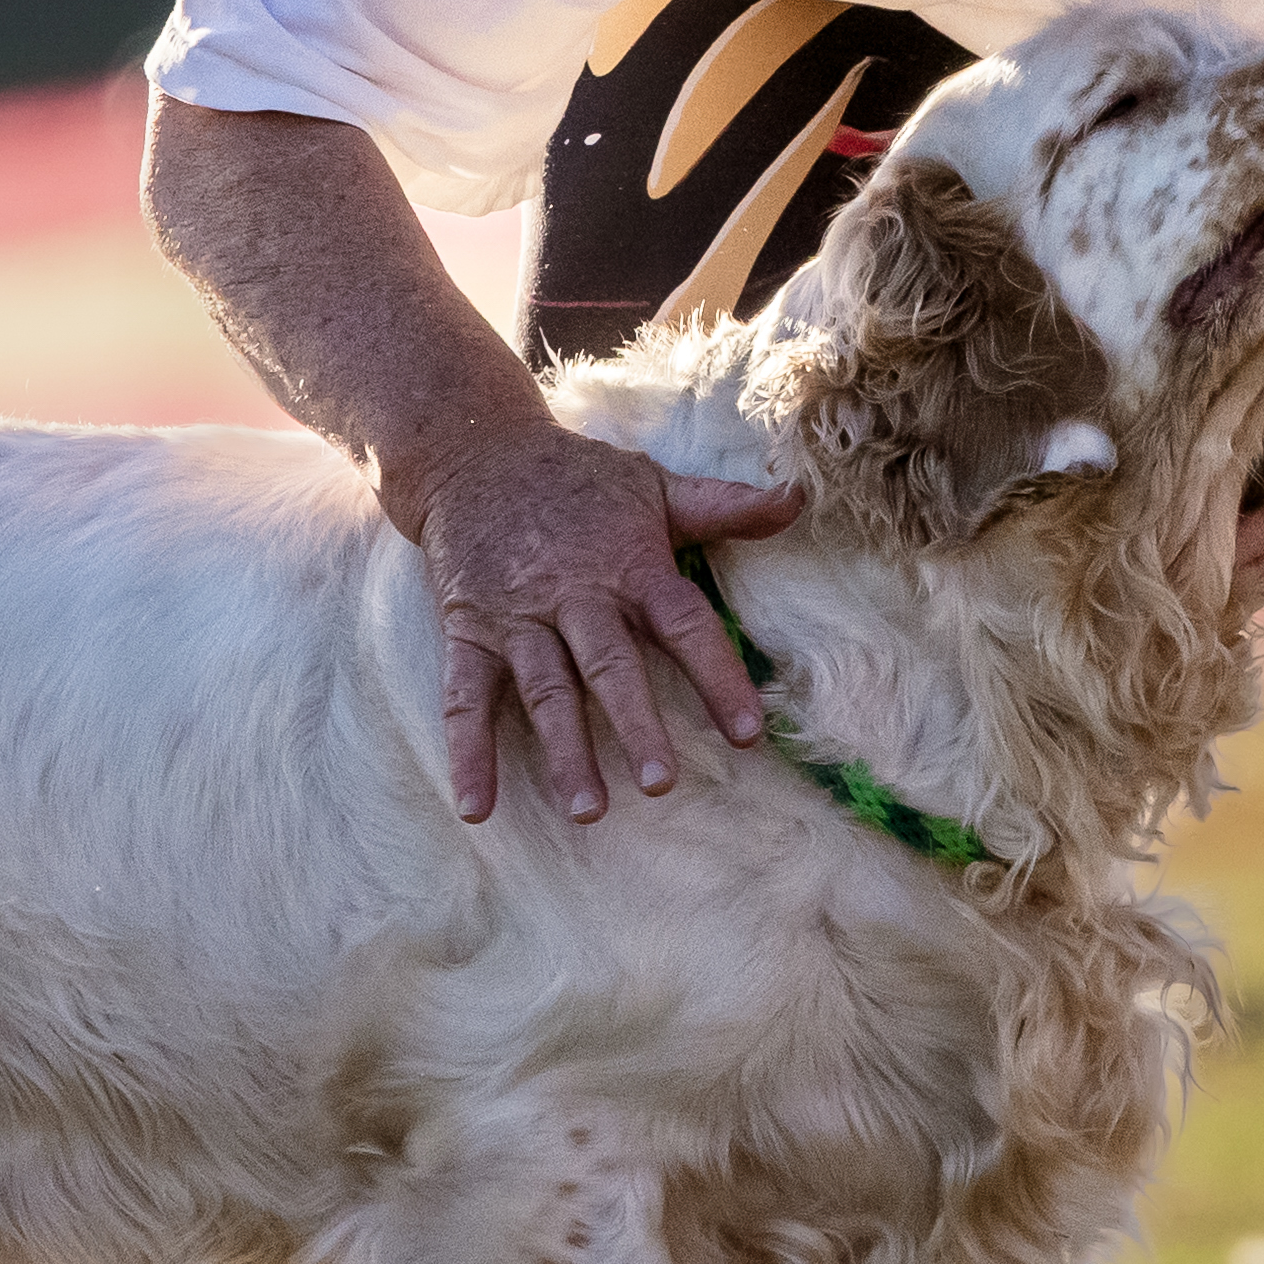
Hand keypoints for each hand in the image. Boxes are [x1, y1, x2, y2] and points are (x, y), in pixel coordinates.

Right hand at [401, 414, 805, 825]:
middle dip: (635, 723)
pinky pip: (464, 699)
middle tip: (661, 784)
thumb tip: (799, 500)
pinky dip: (469, 753)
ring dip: (565, 750)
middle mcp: (575, 597)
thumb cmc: (578, 479)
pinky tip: (477, 807)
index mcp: (630, 566)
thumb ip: (724, 505)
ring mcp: (518, 618)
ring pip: (544, 690)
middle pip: (609, 665)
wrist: (473, 454)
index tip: (748, 732)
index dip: (717, 676)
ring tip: (590, 809)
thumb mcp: (653, 485)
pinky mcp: (469, 633)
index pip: (682, 623)